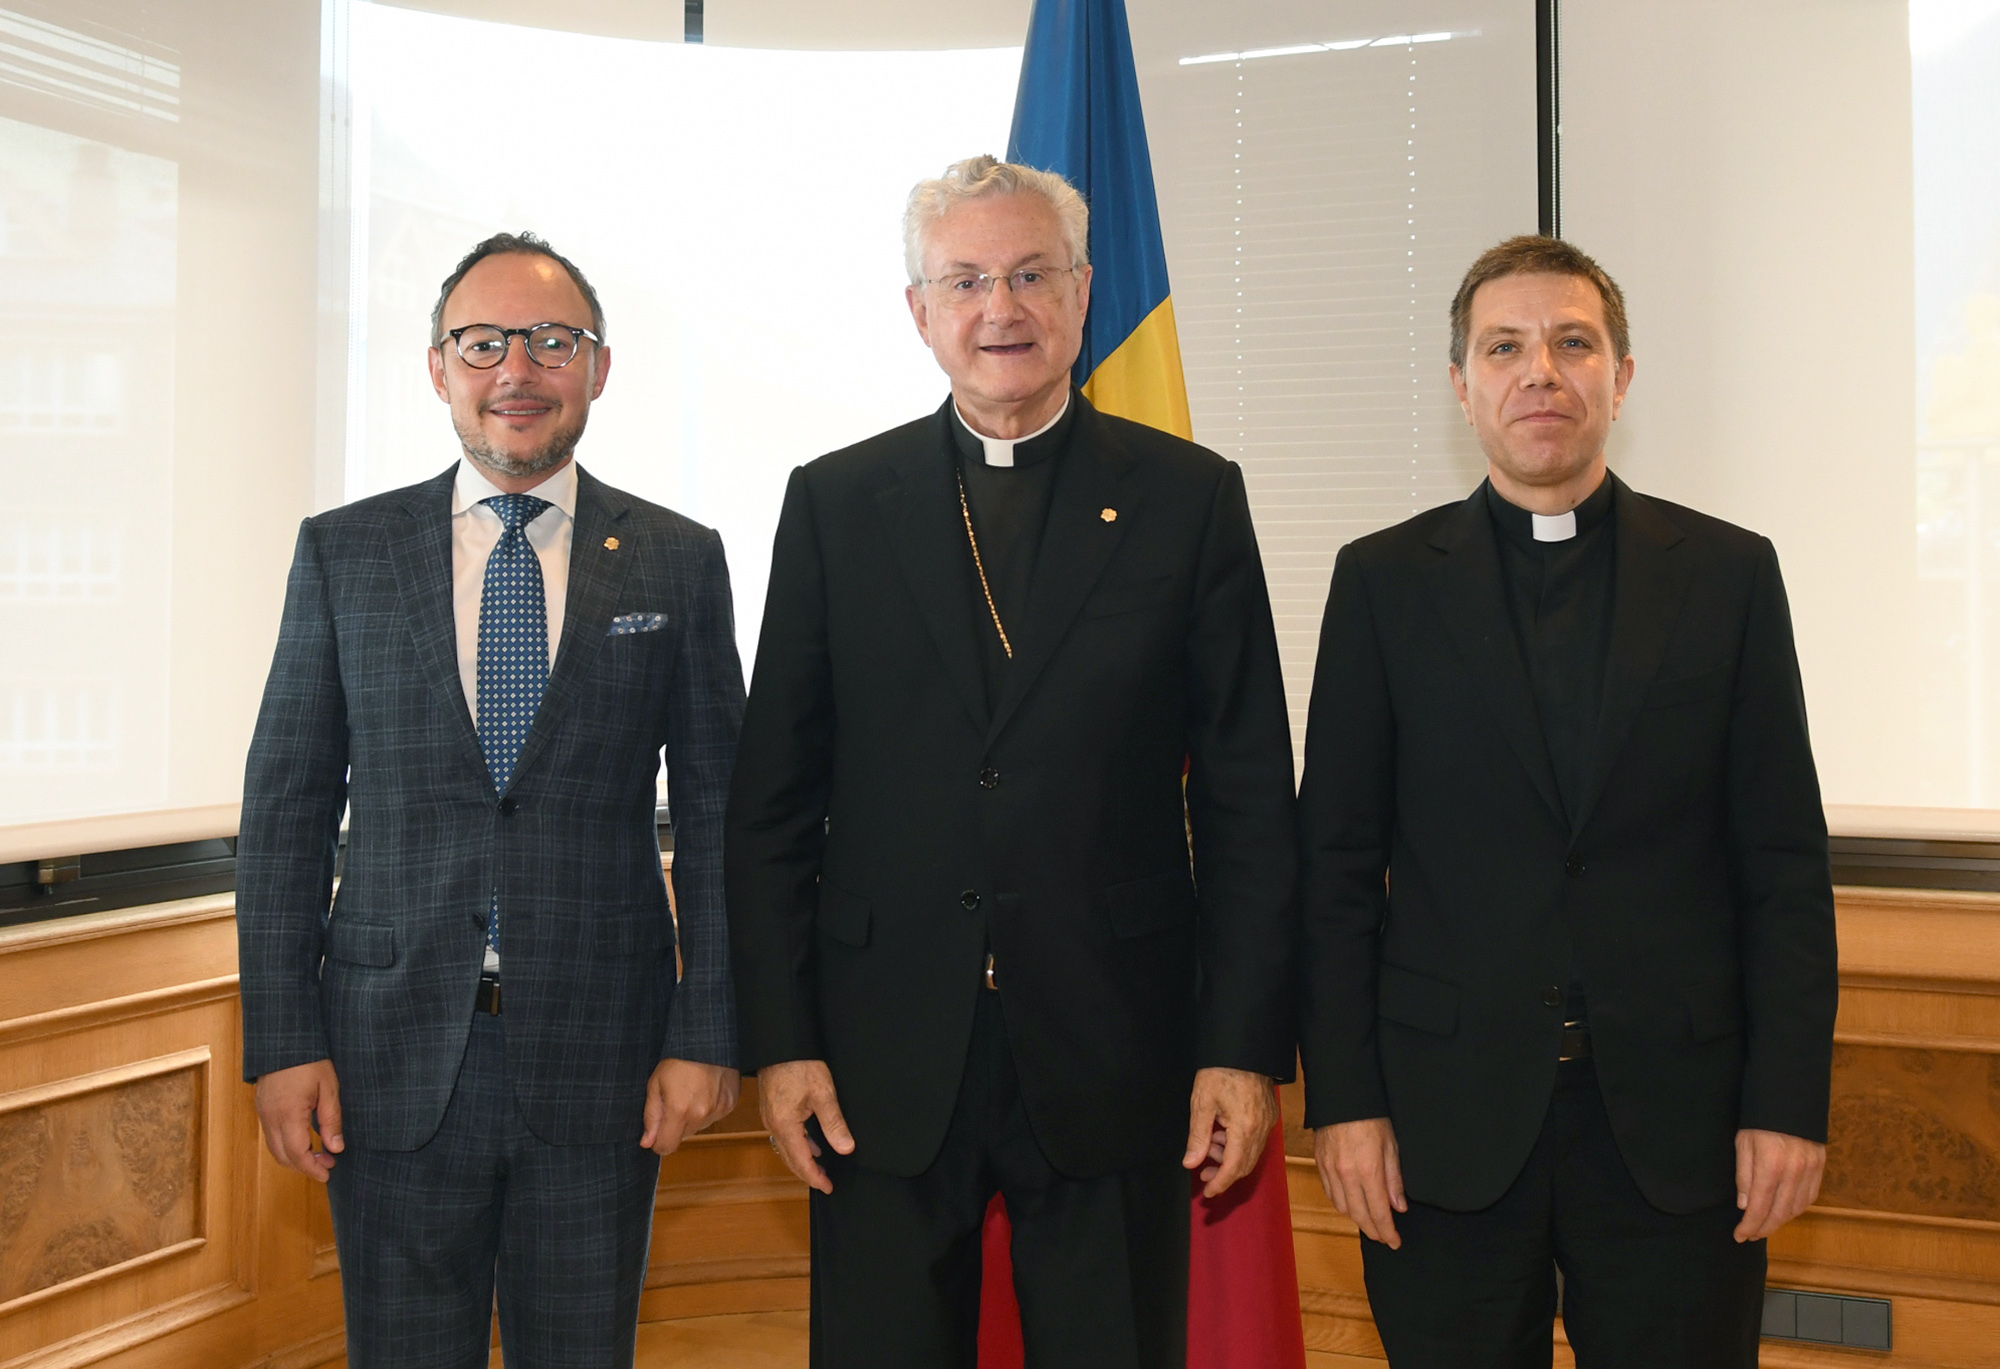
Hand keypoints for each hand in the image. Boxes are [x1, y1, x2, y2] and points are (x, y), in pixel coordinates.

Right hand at [254, 1058, 343, 1182]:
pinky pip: (272, 1136)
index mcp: (288, 1114)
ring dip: (295, 1157)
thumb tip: (336, 1148)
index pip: (298, 1153)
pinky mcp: (262, 1108)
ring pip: (275, 1148)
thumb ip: (332, 1120)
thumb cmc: (311, 1059)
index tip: (328, 1175)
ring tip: (320, 1153)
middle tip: (329, 1165)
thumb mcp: (329, 1087)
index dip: (312, 1169)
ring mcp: (263, 1113)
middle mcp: (270, 1118)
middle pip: (283, 1156)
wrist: (285, 1038)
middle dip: (305, 1166)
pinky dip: (287, 1145)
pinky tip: (305, 1139)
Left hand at [640, 1059, 741, 1155]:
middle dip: (676, 1125)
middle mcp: (701, 1114)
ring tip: (691, 1092)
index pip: (667, 1147)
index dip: (659, 1142)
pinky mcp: (730, 1104)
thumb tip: (647, 1142)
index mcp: (679, 1110)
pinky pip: (714, 1116)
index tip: (657, 1132)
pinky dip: (708, 1109)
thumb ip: (651, 1117)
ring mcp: (718, 1110)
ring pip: (699, 1127)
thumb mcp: (655, 1084)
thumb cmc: (678, 1059)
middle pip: (683, 1137)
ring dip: (693, 1117)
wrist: (707, 1041)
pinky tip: (705, 1091)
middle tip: (675, 1100)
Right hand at [757, 1059, 854, 1194]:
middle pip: (791, 1159)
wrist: (780, 1043)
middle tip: (826, 1183)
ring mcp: (770, 1117)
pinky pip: (785, 1135)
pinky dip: (799, 1145)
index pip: (801, 1161)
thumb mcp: (823, 1093)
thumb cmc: (799, 1065)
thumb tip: (845, 1148)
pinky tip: (813, 1142)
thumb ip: (834, 1123)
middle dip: (808, 1173)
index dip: (815, 1177)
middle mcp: (773, 1125)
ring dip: (803, 1159)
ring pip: (787, 1148)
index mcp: (785, 1125)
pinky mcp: (772, 1109)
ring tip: (822, 1167)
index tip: (828, 1188)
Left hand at [1183, 1067, 1277, 1198]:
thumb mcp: (1202, 1103)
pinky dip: (1239, 1144)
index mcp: (1244, 1129)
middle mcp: (1261, 1129)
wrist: (1243, 1049)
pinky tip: (1223, 1134)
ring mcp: (1268, 1122)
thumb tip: (1191, 1163)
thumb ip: (1198, 1137)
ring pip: (1251, 1153)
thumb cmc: (1220, 1072)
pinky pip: (1256, 1140)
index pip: (1234, 1168)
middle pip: (1245, 1165)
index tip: (1208, 1193)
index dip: (1220, 1183)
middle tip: (1203, 1173)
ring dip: (1230, 1157)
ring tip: (1210, 1145)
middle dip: (1224, 1173)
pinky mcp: (1270, 1115)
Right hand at [1315, 1117, 1405, 1248]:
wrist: (1342, 1096)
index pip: (1380, 1213)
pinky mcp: (1320, 1164)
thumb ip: (1395, 1179)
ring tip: (1370, 1221)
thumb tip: (1399, 1206)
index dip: (1388, 1232)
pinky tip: (1351, 1203)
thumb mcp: (1391, 1146)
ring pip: (1343, 1207)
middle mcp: (1347, 1175)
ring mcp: (1330, 1171)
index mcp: (1369, 1171)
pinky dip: (1342, 1203)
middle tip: (1384, 1237)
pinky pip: (1331, 1193)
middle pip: (1360, 1216)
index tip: (1395, 1242)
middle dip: (1373, 1231)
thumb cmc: (1370, 1117)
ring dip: (1357, 1219)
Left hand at [1734, 1128, 1824, 1241]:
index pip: (1759, 1207)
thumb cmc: (1759, 1120)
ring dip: (1780, 1221)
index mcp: (1771, 1165)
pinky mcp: (1820, 1166)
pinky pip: (1809, 1197)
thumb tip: (1745, 1206)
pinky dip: (1796, 1209)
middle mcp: (1795, 1171)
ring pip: (1797, 1208)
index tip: (1739, 1236)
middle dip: (1764, 1228)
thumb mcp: (1743, 1143)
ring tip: (1764, 1226)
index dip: (1749, 1226)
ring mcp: (1811, 1170)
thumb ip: (1744, 1176)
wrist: (1789, 1097)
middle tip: (1750, 1235)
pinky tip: (1784, 1212)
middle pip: (1780, 1213)